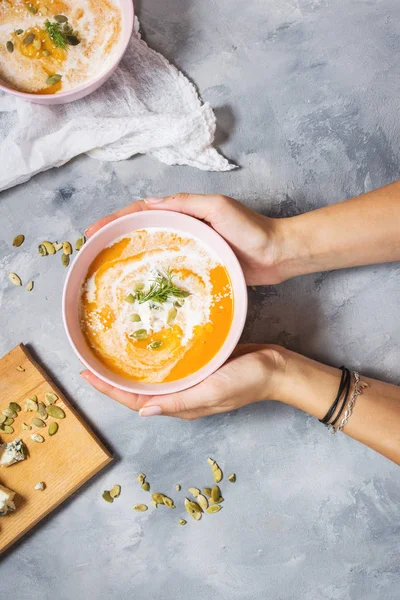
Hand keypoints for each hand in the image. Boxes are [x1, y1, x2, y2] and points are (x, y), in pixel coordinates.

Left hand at [80, 345, 285, 419]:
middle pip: (138, 390)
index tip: (85, 375)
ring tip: (108, 354)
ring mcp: (191, 382)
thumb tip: (143, 411)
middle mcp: (182, 396)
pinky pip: (169, 365)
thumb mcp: (212, 392)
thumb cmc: (248, 380)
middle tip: (89, 362)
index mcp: (182, 406)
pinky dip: (152, 358)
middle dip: (112, 380)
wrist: (276, 368)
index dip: (109, 389)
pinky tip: (144, 345)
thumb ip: (180, 402)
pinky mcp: (200, 367)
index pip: (135, 400)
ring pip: (152, 378)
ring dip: (129, 369)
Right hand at [85, 193, 285, 284]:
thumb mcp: (217, 208)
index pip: (143, 211)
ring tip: (110, 271)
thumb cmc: (251, 229)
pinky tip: (144, 287)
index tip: (93, 231)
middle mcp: (186, 227)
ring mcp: (192, 248)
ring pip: (155, 250)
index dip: (116, 219)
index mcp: (185, 211)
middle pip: (144, 230)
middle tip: (93, 253)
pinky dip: (154, 273)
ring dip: (132, 256)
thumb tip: (150, 202)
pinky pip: (172, 268)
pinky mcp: (201, 266)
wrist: (278, 254)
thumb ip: (186, 203)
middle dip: (117, 238)